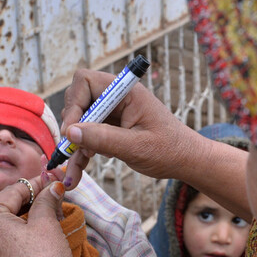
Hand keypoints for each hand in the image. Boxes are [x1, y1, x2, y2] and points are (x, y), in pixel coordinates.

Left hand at [0, 175, 73, 256]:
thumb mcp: (47, 227)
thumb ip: (46, 201)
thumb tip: (52, 187)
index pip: (12, 192)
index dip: (35, 185)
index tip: (52, 179)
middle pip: (1, 211)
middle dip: (25, 203)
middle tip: (49, 198)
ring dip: (18, 224)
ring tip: (43, 220)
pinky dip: (10, 244)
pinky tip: (30, 245)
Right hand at [58, 68, 190, 187]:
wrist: (185, 161)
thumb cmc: (169, 150)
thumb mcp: (136, 147)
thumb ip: (103, 138)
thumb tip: (71, 132)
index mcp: (125, 92)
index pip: (86, 82)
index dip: (74, 103)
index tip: (72, 130)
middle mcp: (116, 98)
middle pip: (78, 101)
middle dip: (72, 126)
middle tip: (72, 149)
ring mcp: (112, 114)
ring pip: (80, 123)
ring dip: (74, 147)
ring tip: (72, 173)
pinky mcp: (110, 129)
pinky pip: (88, 137)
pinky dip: (81, 155)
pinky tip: (76, 175)